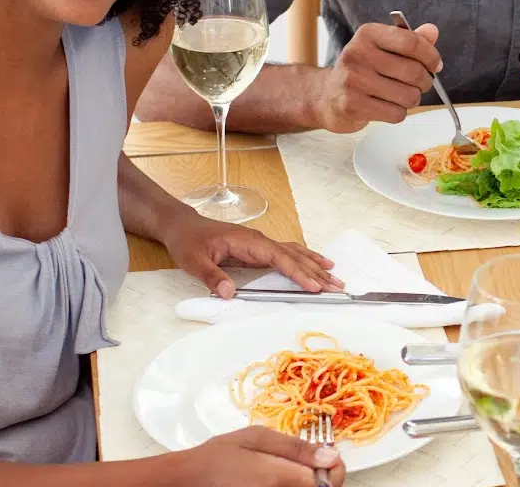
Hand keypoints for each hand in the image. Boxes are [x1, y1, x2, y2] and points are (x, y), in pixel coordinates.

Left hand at [164, 212, 342, 297]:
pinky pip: (288, 254)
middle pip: (294, 256)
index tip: (314, 286)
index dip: (298, 273)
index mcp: (249, 242)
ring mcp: (261, 244)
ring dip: (315, 266)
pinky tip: (317, 264)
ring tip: (335, 277)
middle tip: (337, 286)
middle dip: (316, 272)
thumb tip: (229, 293)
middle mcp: (260, 241)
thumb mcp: (194, 261)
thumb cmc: (188, 241)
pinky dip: (305, 260)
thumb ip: (212, 277)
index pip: (280, 258)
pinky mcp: (259, 249)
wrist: (182, 226)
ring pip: (295, 254)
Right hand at [180, 426, 344, 486]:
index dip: (333, 468)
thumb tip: (330, 455)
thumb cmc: (218, 457)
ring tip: (286, 471)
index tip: (326, 459)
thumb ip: (296, 447)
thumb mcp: (257, 438)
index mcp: (279, 477)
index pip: (329, 480)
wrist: (188, 480)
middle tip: (309, 464)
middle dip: (320, 477)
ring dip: (306, 484)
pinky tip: (278, 480)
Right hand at [319, 21, 441, 132]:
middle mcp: (357, 53)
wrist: (327, 95)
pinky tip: (387, 107)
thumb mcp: (383, 48)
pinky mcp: (352, 105)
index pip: (411, 42)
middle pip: (413, 71)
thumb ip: (409, 40)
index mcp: (367, 34)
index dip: (431, 56)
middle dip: (424, 82)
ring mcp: (353, 80)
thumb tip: (432, 31)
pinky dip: (398, 113)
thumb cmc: (362, 70)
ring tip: (402, 96)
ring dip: (412, 99)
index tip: (436, 65)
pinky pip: (396, 114)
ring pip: (408, 96)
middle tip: (421, 84)